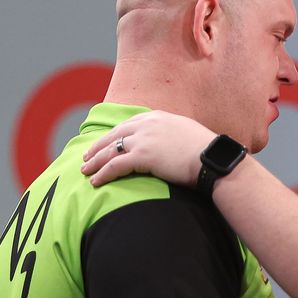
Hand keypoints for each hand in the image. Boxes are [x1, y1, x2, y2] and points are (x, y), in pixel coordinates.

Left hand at [81, 110, 216, 186]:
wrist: (212, 158)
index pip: (129, 124)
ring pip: (110, 150)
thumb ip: (173, 135)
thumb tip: (172, 145)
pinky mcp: (141, 156)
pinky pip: (115, 165)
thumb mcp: (188, 134)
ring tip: (85, 170)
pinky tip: (95, 181)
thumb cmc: (207, 152)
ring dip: (95, 161)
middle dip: (98, 146)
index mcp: (158, 117)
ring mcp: (143, 139)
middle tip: (87, 156)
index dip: (114, 135)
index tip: (106, 142)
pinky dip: (102, 173)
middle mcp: (147, 124)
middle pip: (114, 135)